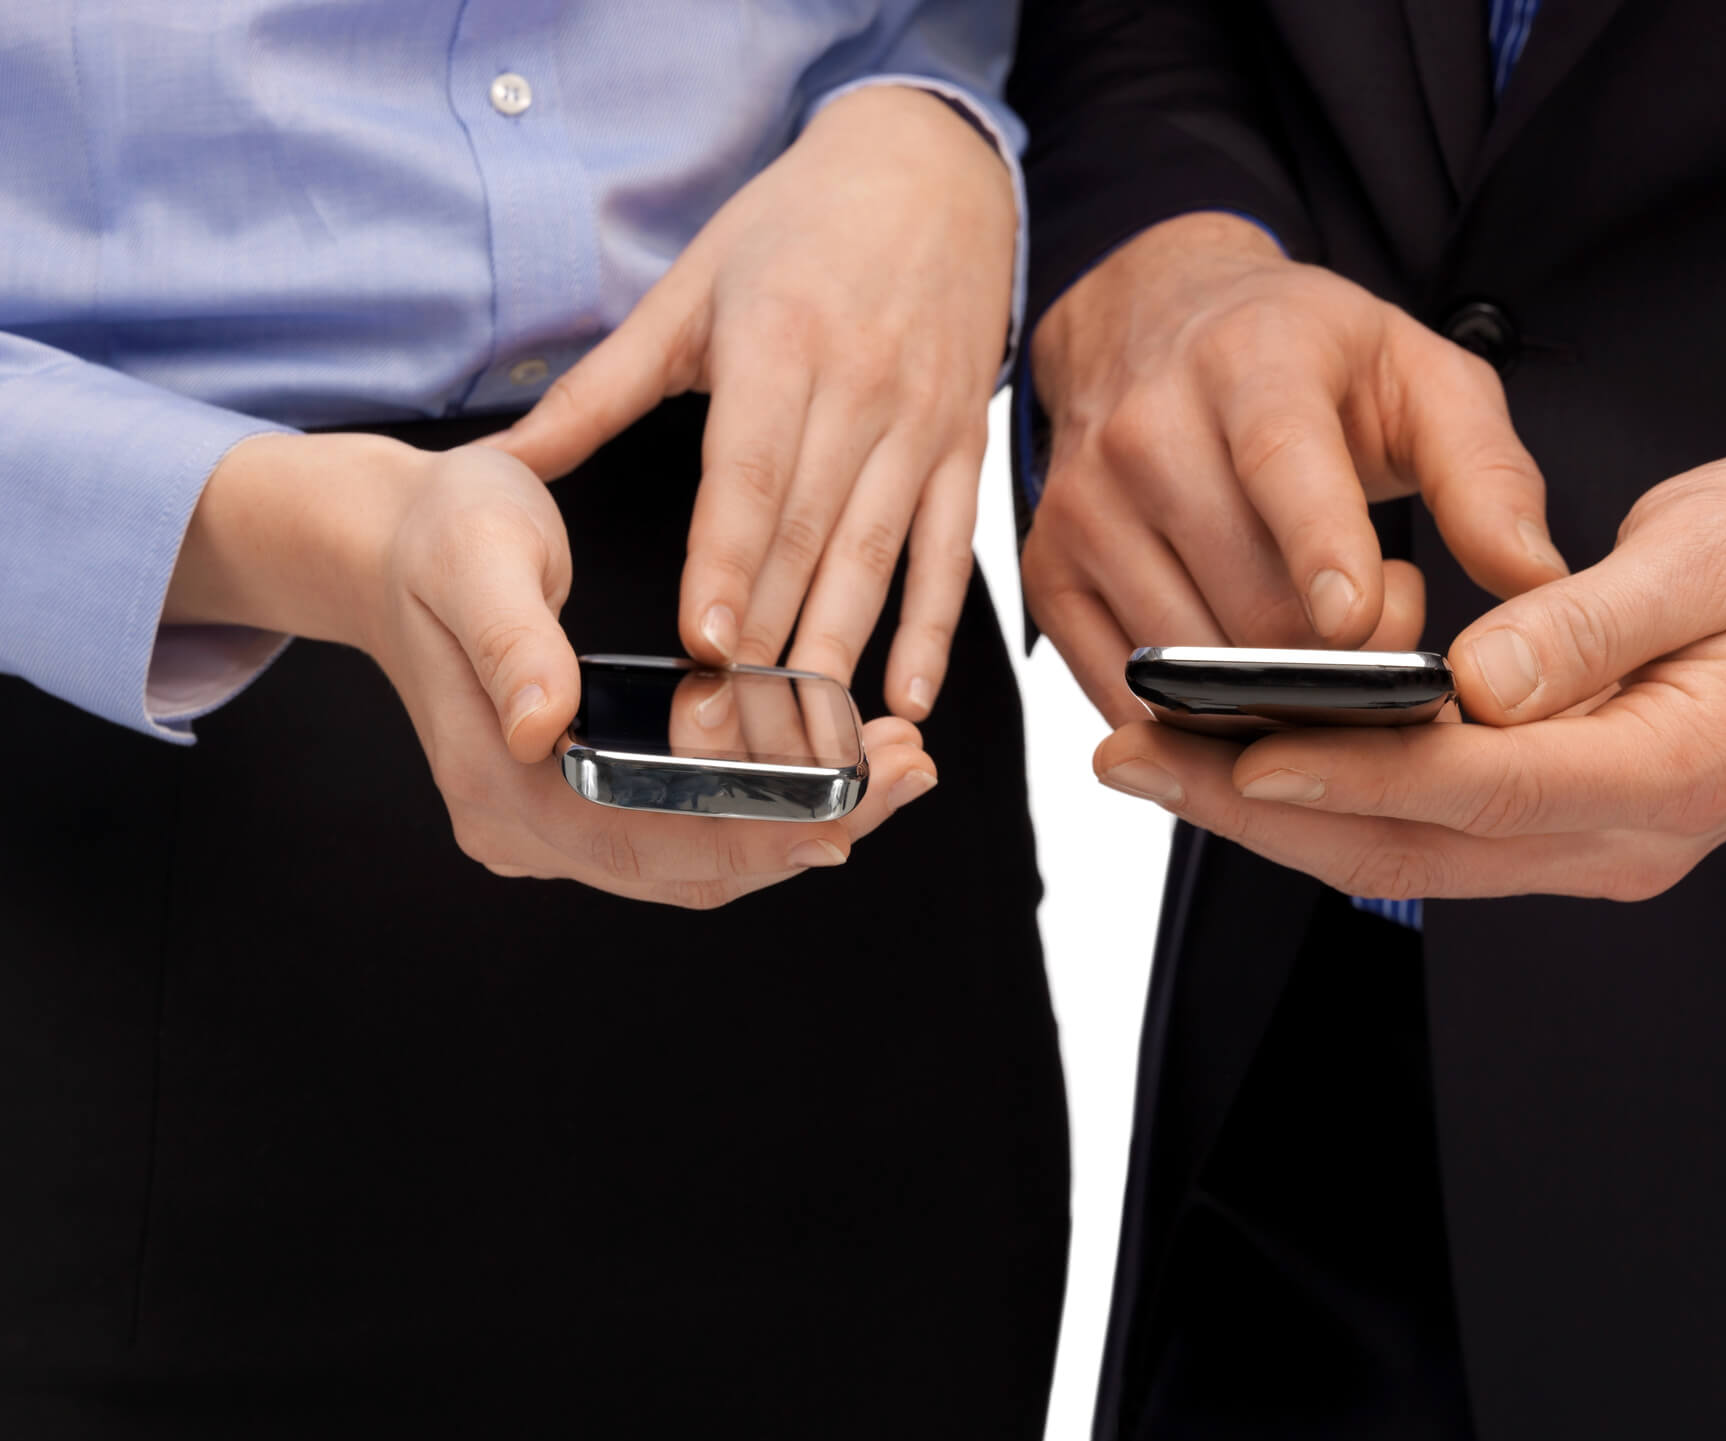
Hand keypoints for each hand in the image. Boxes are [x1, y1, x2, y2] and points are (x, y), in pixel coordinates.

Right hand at [167, 433, 938, 908]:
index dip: (759, 834)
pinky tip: (836, 770)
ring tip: (897, 770)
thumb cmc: (443, 536)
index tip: (853, 806)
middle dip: (811, 828)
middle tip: (910, 771)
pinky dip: (765, 808)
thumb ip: (513, 645)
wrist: (394, 545)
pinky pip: (688, 830)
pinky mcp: (583, 804)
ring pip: (700, 859)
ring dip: (802, 823)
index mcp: (501, 787)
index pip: (651, 842)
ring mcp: (553, 827)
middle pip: (691, 866)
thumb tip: (549, 726)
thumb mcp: (476, 562)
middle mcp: (525, 831)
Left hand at [487, 85, 1016, 719]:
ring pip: (877, 555)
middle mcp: (859, 390)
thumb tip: (511, 458)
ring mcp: (921, 426)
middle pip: (808, 533)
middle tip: (727, 723)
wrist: (930, 174)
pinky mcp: (964, 450)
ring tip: (803, 731)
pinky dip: (933, 630)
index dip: (725, 563)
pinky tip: (906, 696)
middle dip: (767, 636)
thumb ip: (602, 384)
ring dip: (840, 648)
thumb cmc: (795, 229)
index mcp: (779, 344)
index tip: (701, 644)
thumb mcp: (690, 286)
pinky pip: (950, 554)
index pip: (747, 474)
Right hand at [1023, 212, 1566, 722]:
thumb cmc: (1303, 361)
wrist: (1149, 323)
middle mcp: (1144, 434)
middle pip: (1247, 599)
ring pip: (1187, 662)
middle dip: (1339, 656)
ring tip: (1317, 634)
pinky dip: (1197, 721)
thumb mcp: (1419, 378)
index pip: (1281, 463)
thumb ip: (1488, 474)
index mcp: (1249, 362)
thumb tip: (1536, 582)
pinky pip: (1125, 692)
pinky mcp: (1049, 576)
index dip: (1321, 548)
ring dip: (1275, 693)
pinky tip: (1249, 677)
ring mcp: (1083, 511)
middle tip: (1384, 618)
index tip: (1360, 622)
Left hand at [1091, 448, 1725, 900]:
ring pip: (1400, 857)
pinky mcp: (1556, 829)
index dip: (1350, 766)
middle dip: (1260, 808)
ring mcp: (1587, 847)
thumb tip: (1479, 678)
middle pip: (1410, 847)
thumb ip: (1598, 617)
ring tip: (1151, 762)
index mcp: (1674, 766)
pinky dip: (1324, 803)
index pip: (1480, 785)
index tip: (1235, 740)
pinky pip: (1420, 835)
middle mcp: (1621, 836)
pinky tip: (1240, 763)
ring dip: (1269, 815)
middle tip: (1132, 761)